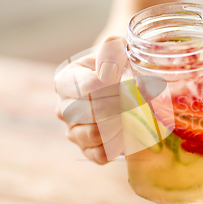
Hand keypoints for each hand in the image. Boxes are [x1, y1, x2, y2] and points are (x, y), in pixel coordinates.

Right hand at [55, 36, 127, 163]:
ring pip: (94, 134)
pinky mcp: (87, 150)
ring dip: (121, 124)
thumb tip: (109, 71)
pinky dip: (118, 145)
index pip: (85, 87)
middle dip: (120, 104)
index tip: (126, 80)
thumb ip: (111, 49)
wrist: (121, 85)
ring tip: (135, 113)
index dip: (110, 85)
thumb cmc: (117, 65)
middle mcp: (63, 107)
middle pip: (91, 112)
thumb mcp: (115, 49)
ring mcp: (73, 131)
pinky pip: (100, 154)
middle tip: (139, 97)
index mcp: (65, 80)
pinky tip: (128, 131)